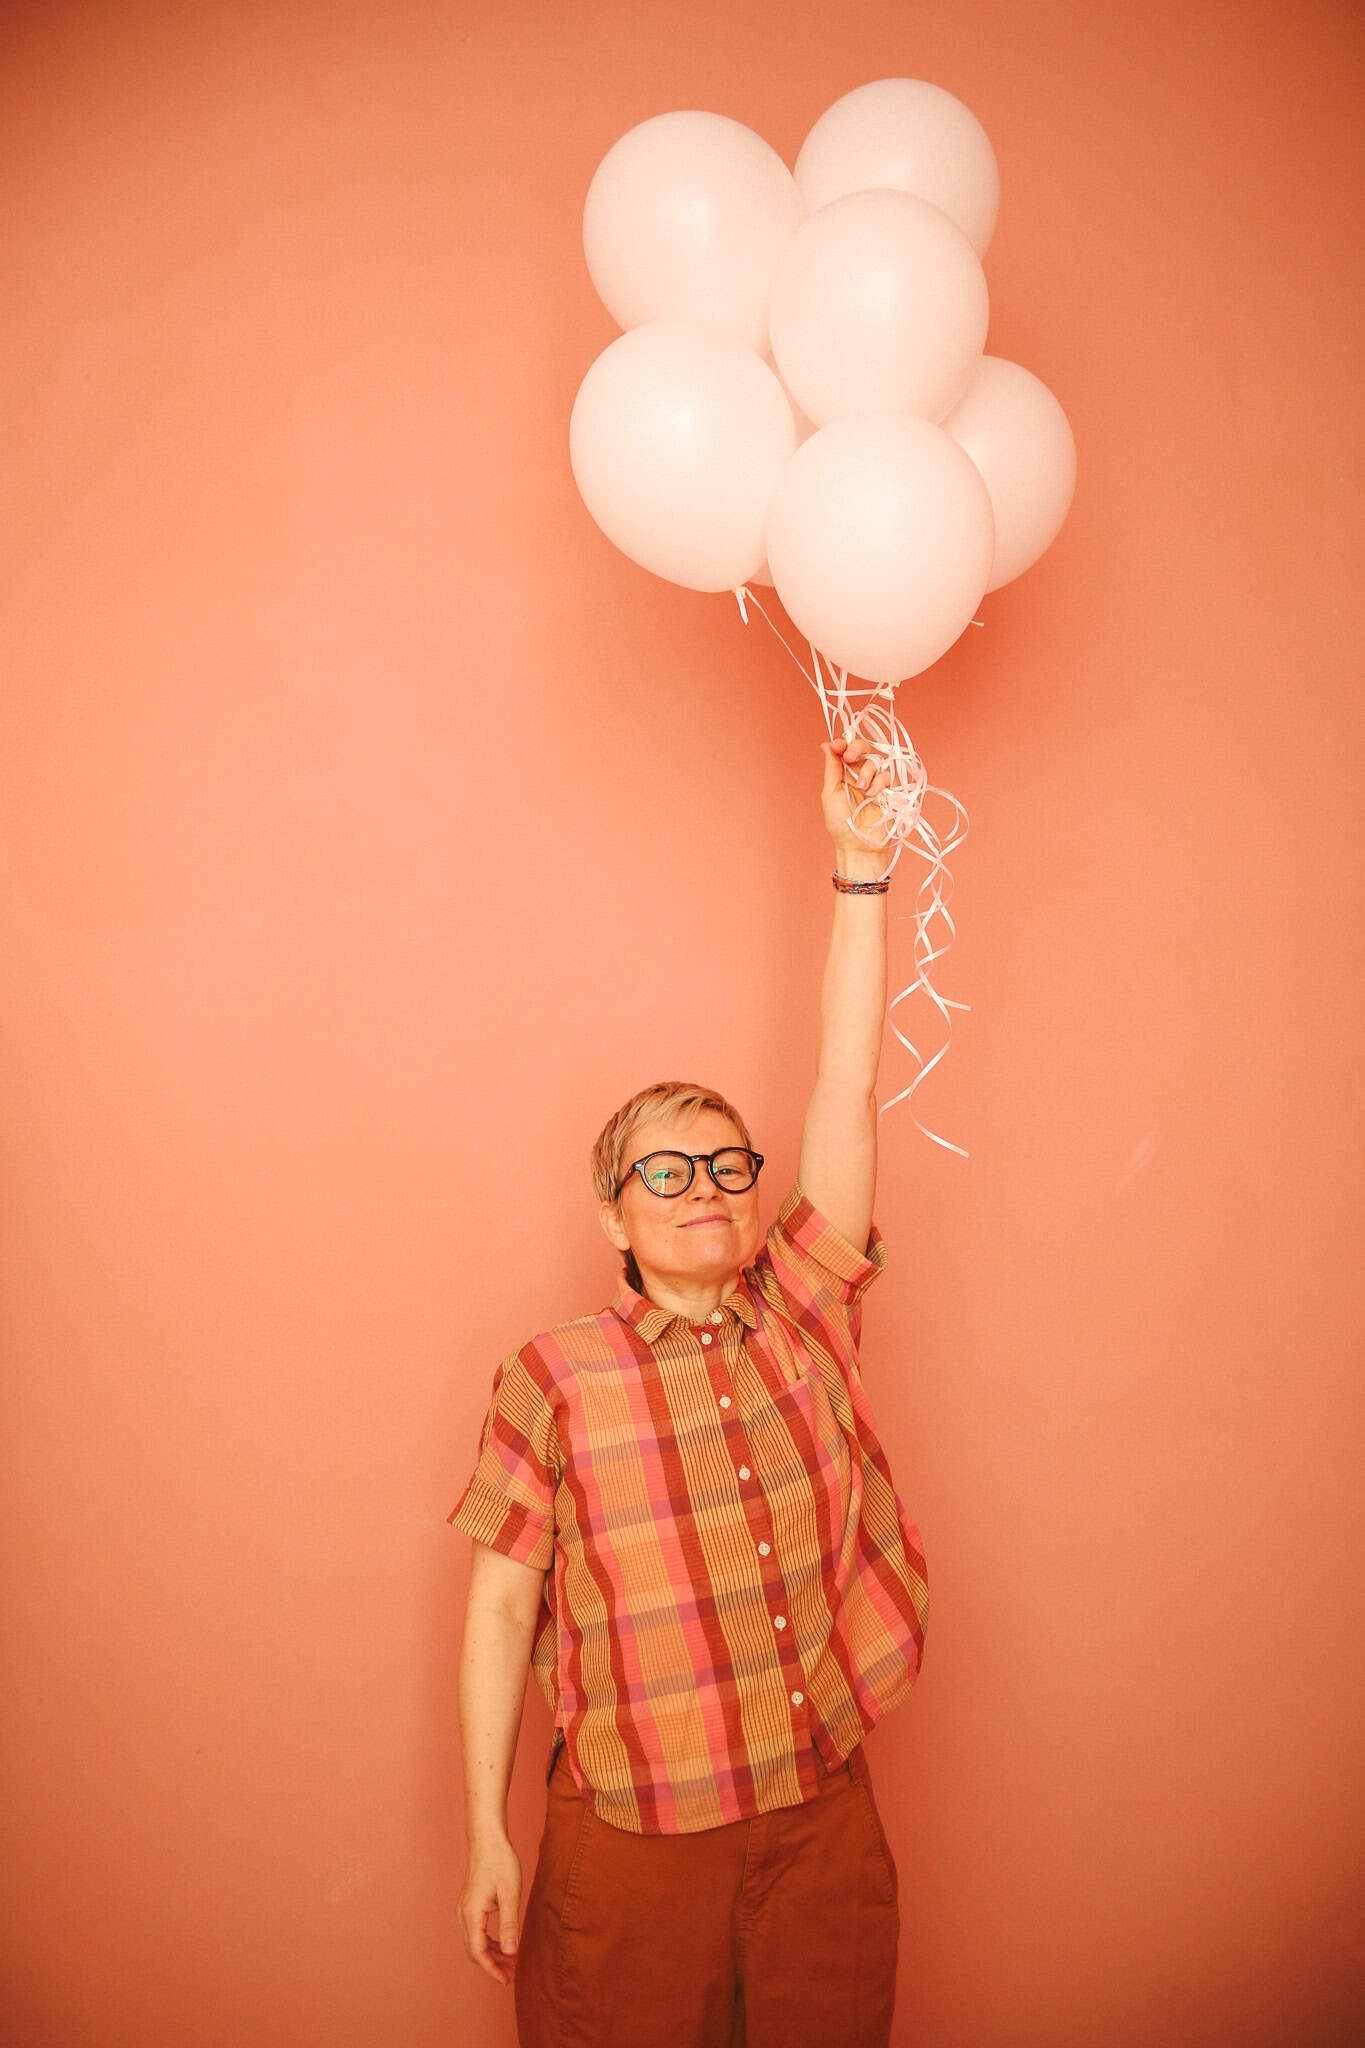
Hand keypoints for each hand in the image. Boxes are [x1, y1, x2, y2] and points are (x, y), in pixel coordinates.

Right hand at [460, 1835, 522, 1984]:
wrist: (487, 1839)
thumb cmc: (500, 1862)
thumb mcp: (510, 1894)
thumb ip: (509, 1925)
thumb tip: (511, 1953)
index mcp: (472, 1914)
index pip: (478, 1952)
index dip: (492, 1969)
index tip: (507, 1980)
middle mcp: (463, 1915)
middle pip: (474, 1950)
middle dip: (493, 1965)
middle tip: (513, 1974)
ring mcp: (464, 1910)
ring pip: (474, 1942)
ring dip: (492, 1954)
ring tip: (512, 1962)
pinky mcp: (469, 1905)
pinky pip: (476, 1932)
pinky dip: (489, 1942)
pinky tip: (504, 1944)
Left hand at [821, 732, 893, 865]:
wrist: (857, 846)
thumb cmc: (839, 824)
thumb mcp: (830, 793)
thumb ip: (831, 768)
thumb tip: (826, 745)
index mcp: (844, 774)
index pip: (846, 750)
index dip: (844, 743)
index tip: (838, 745)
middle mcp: (860, 774)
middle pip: (865, 749)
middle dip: (858, 748)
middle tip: (850, 757)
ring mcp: (875, 782)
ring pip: (877, 761)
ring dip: (868, 770)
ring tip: (863, 788)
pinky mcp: (889, 791)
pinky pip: (888, 776)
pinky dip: (880, 782)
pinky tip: (873, 794)